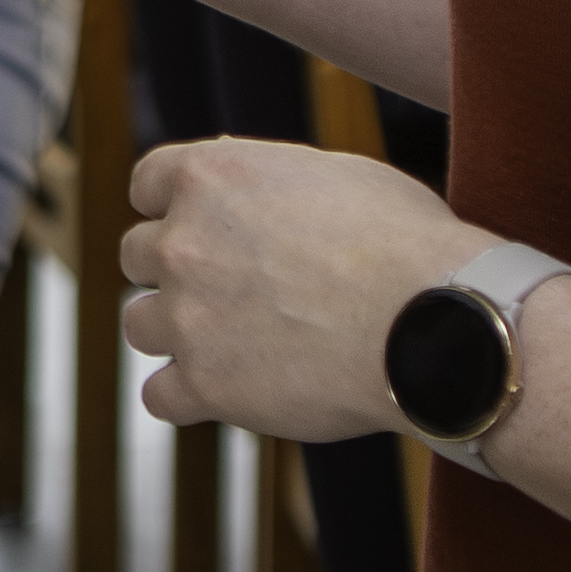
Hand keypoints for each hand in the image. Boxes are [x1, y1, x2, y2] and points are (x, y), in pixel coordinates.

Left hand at [122, 137, 473, 439]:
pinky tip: (220, 393)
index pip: (148, 183)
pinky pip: (160, 396)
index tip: (198, 224)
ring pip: (139, 325)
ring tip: (229, 343)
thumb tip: (253, 192)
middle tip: (227, 288)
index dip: (172, 205)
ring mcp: (187, 316)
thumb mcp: (337, 175)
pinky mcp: (205, 385)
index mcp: (210, 177)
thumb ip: (272, 182)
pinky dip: (185, 397)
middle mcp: (183, 242)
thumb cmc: (403, 243)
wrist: (432, 322)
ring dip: (175, 332)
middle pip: (138, 255)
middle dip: (176, 269)